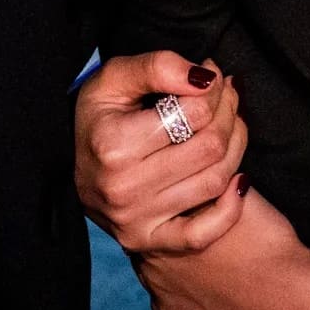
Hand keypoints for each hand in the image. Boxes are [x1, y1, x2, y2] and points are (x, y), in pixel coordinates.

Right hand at [74, 51, 245, 253]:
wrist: (70, 169)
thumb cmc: (98, 119)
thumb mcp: (113, 80)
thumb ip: (157, 66)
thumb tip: (206, 77)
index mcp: (113, 143)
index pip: (193, 112)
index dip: (214, 88)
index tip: (213, 76)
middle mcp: (124, 187)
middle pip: (209, 146)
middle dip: (229, 112)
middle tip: (228, 95)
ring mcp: (136, 220)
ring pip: (214, 181)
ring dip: (236, 147)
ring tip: (231, 124)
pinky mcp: (148, 243)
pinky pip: (204, 233)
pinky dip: (232, 208)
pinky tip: (239, 181)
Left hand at [134, 188, 309, 309]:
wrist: (293, 303)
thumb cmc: (268, 244)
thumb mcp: (238, 195)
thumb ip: (212, 182)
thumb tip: (206, 163)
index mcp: (161, 235)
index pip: (152, 216)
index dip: (173, 211)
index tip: (191, 209)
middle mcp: (154, 275)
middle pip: (154, 251)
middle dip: (173, 242)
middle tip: (204, 239)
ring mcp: (169, 308)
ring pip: (164, 285)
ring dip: (180, 275)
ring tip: (213, 267)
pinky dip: (193, 303)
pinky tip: (215, 293)